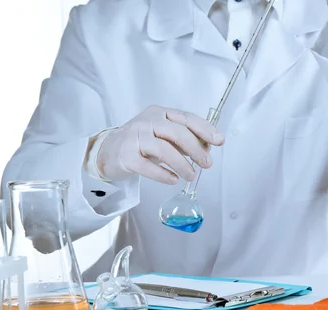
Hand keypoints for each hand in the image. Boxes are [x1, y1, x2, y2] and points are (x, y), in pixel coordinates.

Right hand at [96, 106, 224, 183]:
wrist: (108, 151)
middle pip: (177, 133)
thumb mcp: (163, 135)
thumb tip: (208, 148)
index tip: (219, 140)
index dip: (204, 129)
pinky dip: (163, 174)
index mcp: (159, 113)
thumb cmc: (141, 142)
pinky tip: (173, 180)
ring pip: (163, 149)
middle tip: (207, 163)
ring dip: (182, 164)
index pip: (186, 118)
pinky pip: (147, 166)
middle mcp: (146, 122)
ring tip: (190, 176)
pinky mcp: (126, 156)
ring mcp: (135, 137)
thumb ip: (183, 139)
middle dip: (196, 149)